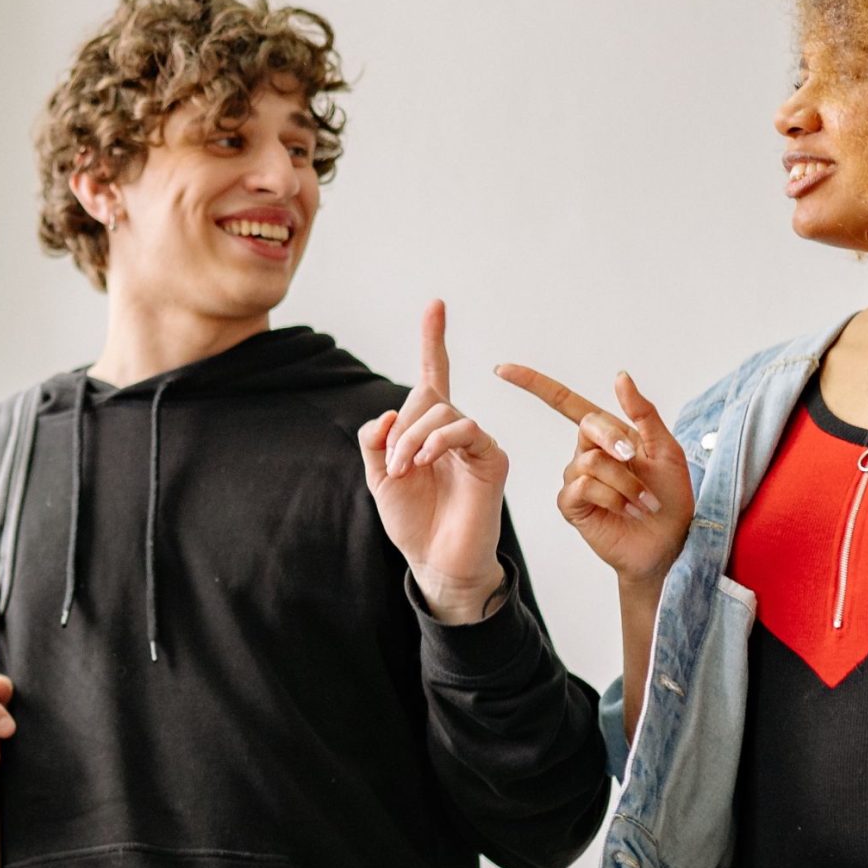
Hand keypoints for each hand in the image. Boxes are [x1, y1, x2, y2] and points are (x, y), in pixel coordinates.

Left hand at [356, 300, 510, 622]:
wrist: (436, 561)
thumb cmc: (412, 521)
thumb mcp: (379, 477)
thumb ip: (376, 441)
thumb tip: (387, 414)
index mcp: (428, 430)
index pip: (433, 376)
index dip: (434, 341)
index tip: (436, 305)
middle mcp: (455, 431)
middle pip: (426, 400)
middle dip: (401, 429)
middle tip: (392, 466)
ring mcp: (476, 444)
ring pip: (443, 413)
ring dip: (413, 439)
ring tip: (404, 471)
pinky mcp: (491, 460)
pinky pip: (466, 430)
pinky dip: (438, 441)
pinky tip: (423, 462)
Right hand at [493, 360, 693, 586]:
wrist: (668, 542)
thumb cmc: (670, 499)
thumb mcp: (666, 449)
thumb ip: (643, 413)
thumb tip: (620, 376)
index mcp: (607, 436)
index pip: (565, 403)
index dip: (534, 384)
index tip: (502, 369)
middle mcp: (586, 454)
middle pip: (587, 426)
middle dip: (616, 440)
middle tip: (637, 458)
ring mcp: (575, 480)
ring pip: (590, 462)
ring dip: (625, 481)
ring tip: (643, 501)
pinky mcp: (572, 505)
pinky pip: (582, 487)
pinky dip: (612, 497)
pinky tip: (627, 509)